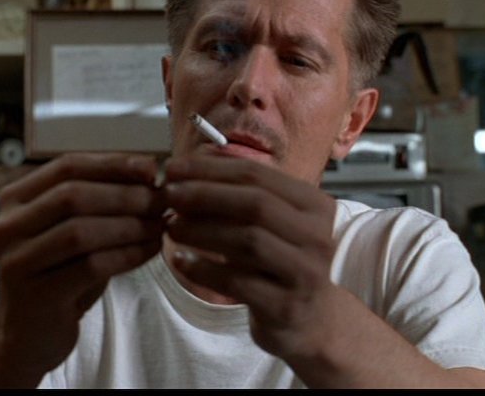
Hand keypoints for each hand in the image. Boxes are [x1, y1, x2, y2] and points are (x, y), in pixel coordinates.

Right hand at [0, 153, 165, 381]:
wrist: (29, 336)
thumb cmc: (60, 272)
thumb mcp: (72, 228)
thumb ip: (98, 200)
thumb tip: (148, 172)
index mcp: (14, 200)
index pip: (66, 166)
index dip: (111, 164)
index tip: (150, 167)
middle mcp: (6, 227)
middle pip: (73, 196)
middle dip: (125, 195)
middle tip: (161, 200)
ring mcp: (16, 262)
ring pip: (80, 231)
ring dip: (129, 225)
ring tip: (159, 225)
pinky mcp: (33, 295)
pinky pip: (90, 266)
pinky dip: (127, 255)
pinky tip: (150, 250)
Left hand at [162, 155, 341, 362]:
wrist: (313, 321)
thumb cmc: (283, 262)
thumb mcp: (275, 223)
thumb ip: (243, 193)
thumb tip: (195, 162)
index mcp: (314, 205)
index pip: (257, 175)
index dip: (210, 169)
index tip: (172, 168)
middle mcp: (317, 235)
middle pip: (255, 204)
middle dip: (204, 195)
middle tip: (167, 195)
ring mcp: (305, 272)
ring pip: (247, 241)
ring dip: (201, 231)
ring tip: (170, 227)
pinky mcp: (285, 306)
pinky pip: (237, 282)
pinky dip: (203, 270)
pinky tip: (181, 262)